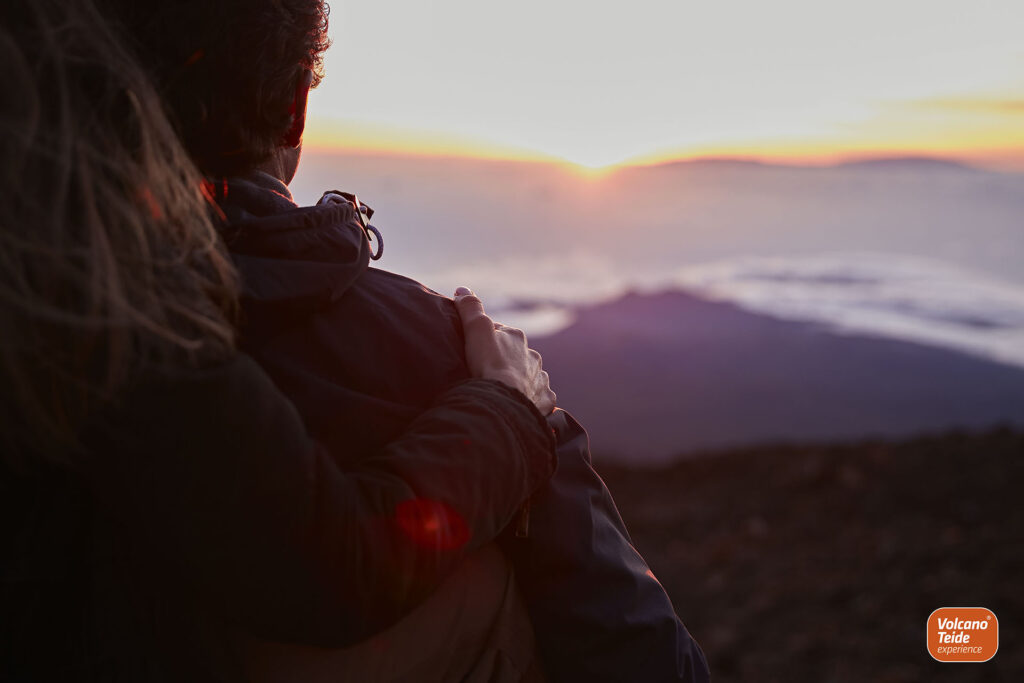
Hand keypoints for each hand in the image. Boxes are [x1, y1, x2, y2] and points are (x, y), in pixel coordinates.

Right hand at [454, 287, 556, 414]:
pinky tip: (521, 404)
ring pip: (530, 376)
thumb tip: (462, 289)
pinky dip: (532, 399)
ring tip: (503, 390)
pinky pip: (539, 397)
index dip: (486, 340)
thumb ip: (470, 309)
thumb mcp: (475, 330)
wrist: (505, 401)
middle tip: (487, 373)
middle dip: (505, 361)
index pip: (500, 333)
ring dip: (519, 380)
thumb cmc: (489, 365)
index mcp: (517, 337)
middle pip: (516, 355)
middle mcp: (533, 356)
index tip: (474, 351)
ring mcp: (541, 379)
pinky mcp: (545, 400)